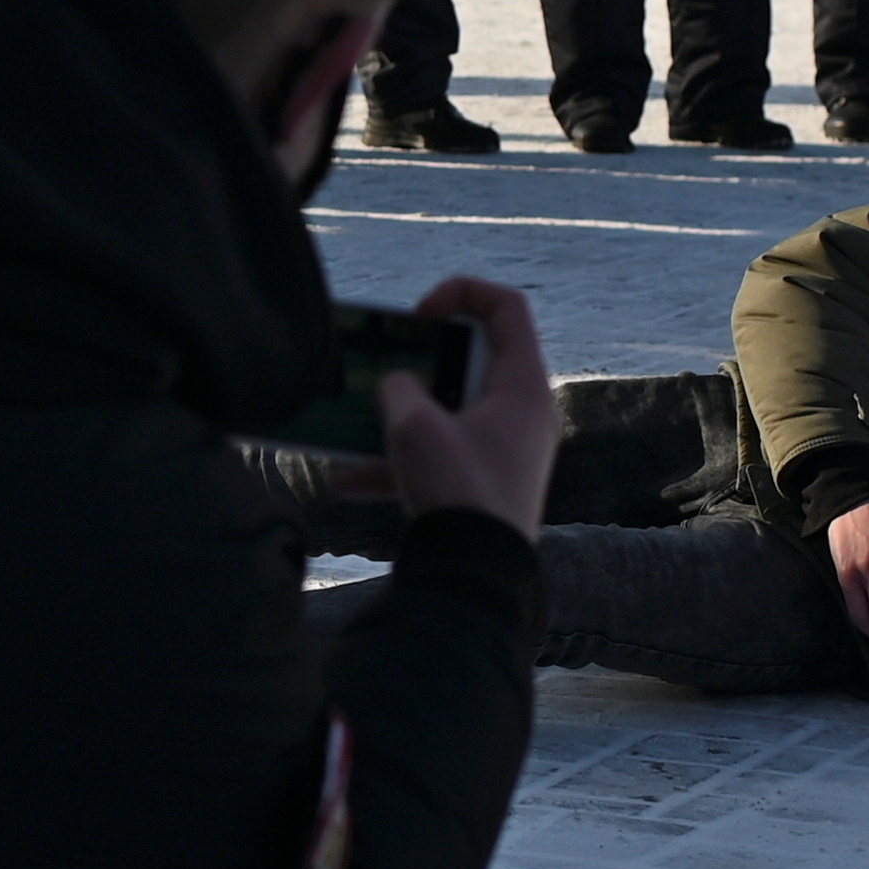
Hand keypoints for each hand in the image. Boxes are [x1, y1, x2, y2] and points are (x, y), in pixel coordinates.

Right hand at [342, 278, 555, 536]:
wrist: (476, 575)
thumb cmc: (457, 491)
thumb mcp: (414, 427)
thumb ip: (398, 388)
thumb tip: (397, 386)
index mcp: (522, 385)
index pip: (506, 307)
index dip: (460, 293)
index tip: (418, 316)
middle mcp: (522, 412)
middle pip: (472, 359)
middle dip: (418, 360)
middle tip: (386, 364)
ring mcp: (505, 449)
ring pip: (449, 410)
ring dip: (400, 413)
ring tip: (355, 422)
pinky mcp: (485, 483)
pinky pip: (440, 456)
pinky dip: (399, 462)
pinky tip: (345, 482)